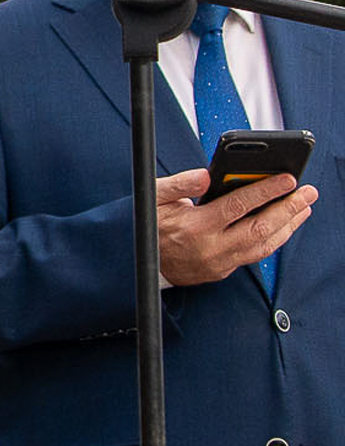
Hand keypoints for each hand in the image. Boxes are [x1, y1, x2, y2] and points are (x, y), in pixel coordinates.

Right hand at [157, 168, 318, 286]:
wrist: (138, 262)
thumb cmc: (147, 226)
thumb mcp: (154, 197)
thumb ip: (180, 183)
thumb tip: (206, 175)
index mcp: (195, 226)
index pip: (238, 205)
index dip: (266, 190)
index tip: (287, 179)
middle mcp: (211, 247)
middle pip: (261, 228)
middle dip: (288, 208)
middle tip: (307, 193)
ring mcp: (219, 262)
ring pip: (264, 245)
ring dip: (288, 226)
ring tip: (303, 208)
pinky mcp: (223, 271)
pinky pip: (256, 255)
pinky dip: (275, 239)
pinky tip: (284, 227)